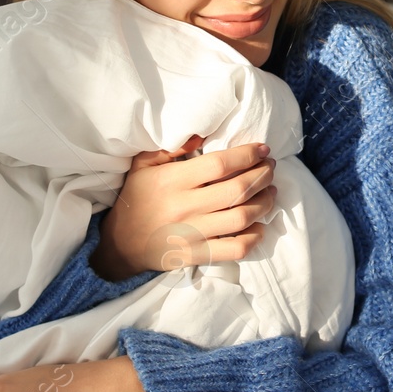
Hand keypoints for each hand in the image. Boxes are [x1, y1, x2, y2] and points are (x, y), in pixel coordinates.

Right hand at [92, 134, 277, 281]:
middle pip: (237, 190)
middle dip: (263, 175)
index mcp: (172, 181)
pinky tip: (260, 225)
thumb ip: (170, 148)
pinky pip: (235, 248)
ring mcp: (192, 234)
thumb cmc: (136, 198)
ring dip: (265, 203)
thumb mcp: (143, 166)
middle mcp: (185, 207)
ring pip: (242, 218)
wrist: (121, 244)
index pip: (220, 165)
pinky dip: (255, 237)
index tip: (262, 149)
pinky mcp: (197, 255)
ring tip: (271, 192)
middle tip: (270, 167)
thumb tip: (202, 135)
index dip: (247, 155)